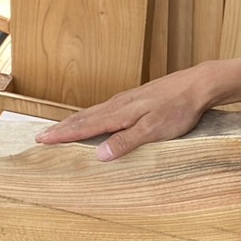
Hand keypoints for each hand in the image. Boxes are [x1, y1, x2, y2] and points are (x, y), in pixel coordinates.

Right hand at [33, 64, 222, 160]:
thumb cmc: (178, 108)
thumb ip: (126, 142)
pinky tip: (96, 118)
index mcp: (119, 114)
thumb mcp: (153, 130)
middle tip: (42, 136)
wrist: (198, 85)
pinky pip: (106, 109)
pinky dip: (93, 116)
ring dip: (76, 121)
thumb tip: (98, 155)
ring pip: (94, 112)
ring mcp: (127, 100)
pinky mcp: (137, 98)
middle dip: (62, 128)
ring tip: (62, 128)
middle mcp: (118, 105)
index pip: (84, 126)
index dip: (62, 135)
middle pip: (84, 118)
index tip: (42, 140)